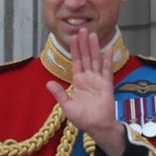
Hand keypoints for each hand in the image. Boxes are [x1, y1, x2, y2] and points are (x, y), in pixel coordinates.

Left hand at [45, 30, 124, 155]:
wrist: (97, 127)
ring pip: (95, 60)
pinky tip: (107, 48)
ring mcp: (98, 80)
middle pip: (85, 57)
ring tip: (92, 34)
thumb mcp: (67, 106)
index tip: (73, 37)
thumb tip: (48, 83)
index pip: (76, 62)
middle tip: (82, 29)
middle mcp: (88, 78)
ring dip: (94, 47)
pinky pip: (107, 69)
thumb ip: (59, 93)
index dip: (74, 50)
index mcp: (78, 82)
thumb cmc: (83, 119)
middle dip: (83, 43)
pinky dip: (107, 59)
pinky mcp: (107, 84)